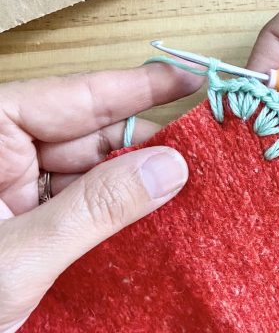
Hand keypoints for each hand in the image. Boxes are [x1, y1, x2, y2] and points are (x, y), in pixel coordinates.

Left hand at [0, 63, 202, 332]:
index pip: (73, 97)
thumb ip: (96, 207)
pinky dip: (119, 208)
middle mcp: (1, 152)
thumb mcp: (18, 255)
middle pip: (89, 133)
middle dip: (146, 140)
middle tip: (204, 146)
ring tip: (191, 181)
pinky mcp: (27, 221)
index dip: (137, 86)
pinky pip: (84, 202)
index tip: (189, 77)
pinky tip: (157, 209)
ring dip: (138, 178)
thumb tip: (171, 167)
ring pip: (92, 170)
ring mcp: (14, 189)